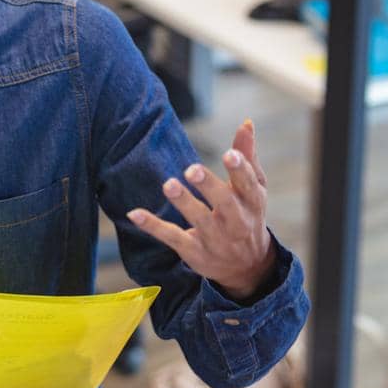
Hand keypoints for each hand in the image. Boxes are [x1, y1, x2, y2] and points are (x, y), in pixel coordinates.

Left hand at [128, 119, 275, 299]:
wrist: (247, 266)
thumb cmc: (247, 214)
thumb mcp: (253, 188)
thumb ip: (247, 156)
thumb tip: (246, 122)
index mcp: (251, 202)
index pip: (248, 185)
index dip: (239, 170)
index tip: (228, 154)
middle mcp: (236, 222)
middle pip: (224, 203)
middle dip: (209, 186)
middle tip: (192, 169)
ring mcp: (215, 239)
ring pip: (199, 220)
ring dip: (183, 203)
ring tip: (169, 184)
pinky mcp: (194, 252)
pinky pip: (172, 238)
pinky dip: (153, 227)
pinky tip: (134, 213)